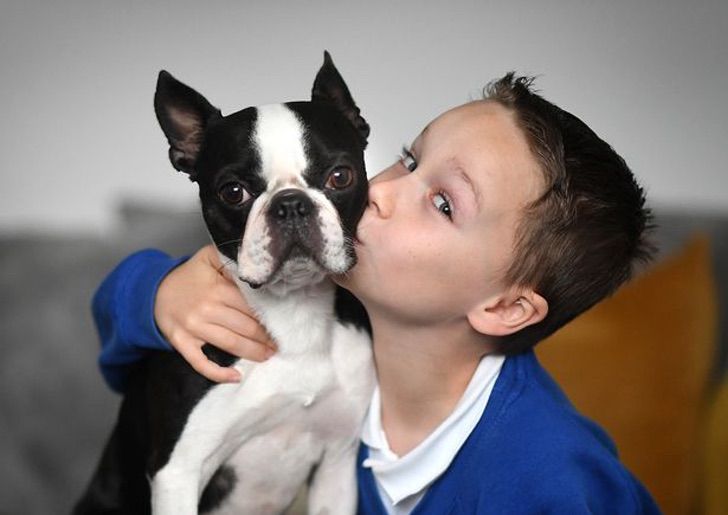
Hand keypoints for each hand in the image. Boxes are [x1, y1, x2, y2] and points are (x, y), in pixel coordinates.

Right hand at [154, 244, 275, 382]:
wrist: (155, 292)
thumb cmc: (190, 277)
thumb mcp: (209, 257)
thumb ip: (231, 258)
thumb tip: (255, 266)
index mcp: (217, 289)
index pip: (251, 306)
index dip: (269, 316)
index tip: (283, 322)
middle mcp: (206, 309)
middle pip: (245, 327)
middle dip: (266, 337)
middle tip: (280, 342)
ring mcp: (193, 328)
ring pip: (231, 344)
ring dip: (254, 353)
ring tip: (269, 355)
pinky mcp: (182, 343)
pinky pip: (200, 363)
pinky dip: (219, 374)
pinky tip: (236, 376)